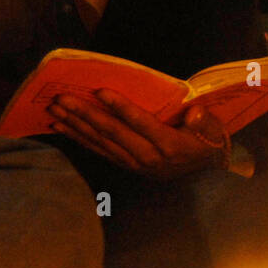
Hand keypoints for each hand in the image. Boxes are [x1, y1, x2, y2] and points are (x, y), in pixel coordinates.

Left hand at [48, 89, 228, 179]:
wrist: (204, 176)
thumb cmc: (206, 144)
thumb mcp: (213, 132)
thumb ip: (204, 122)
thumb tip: (195, 112)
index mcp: (170, 145)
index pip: (141, 124)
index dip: (121, 107)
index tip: (100, 91)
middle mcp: (148, 157)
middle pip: (113, 133)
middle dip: (85, 114)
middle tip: (62, 98)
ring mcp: (134, 164)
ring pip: (101, 142)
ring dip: (75, 125)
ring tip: (54, 110)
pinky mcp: (126, 165)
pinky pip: (98, 151)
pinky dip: (78, 138)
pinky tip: (61, 127)